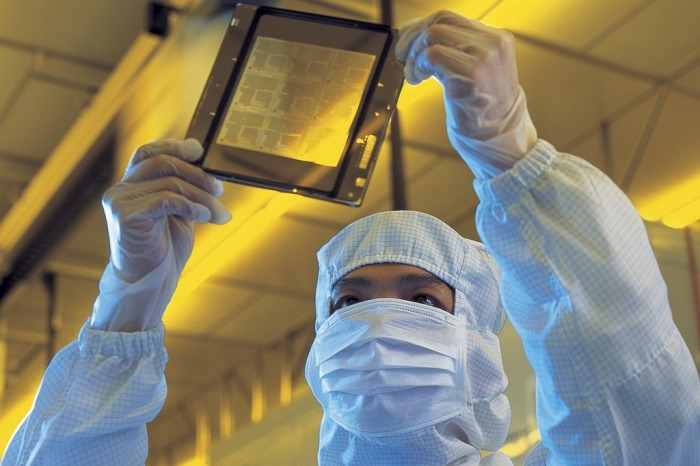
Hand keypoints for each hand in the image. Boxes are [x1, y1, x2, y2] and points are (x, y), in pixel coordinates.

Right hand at [102, 138, 230, 283]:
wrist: (149, 282)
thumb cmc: (164, 250)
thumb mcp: (178, 213)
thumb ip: (185, 190)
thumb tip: (208, 169)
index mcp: (131, 185)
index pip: (149, 152)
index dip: (174, 146)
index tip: (200, 152)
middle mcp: (121, 189)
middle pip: (163, 163)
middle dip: (198, 175)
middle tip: (219, 191)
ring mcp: (120, 201)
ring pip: (169, 182)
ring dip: (202, 196)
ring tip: (218, 214)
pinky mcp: (125, 216)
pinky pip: (166, 199)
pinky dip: (191, 206)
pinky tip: (204, 217)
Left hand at [395, 11, 536, 176]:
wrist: (500, 139)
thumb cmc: (483, 109)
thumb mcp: (476, 70)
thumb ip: (454, 50)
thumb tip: (416, 31)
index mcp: (497, 38)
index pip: (449, 17)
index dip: (421, 26)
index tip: (407, 42)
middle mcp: (493, 44)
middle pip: (439, 20)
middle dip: (413, 37)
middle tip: (403, 57)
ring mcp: (484, 59)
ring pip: (433, 35)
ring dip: (414, 54)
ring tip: (413, 74)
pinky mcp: (470, 76)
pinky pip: (432, 56)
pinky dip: (416, 67)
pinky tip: (416, 81)